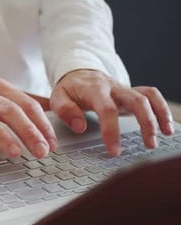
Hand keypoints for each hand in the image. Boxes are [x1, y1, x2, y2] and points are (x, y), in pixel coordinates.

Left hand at [50, 69, 174, 155]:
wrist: (78, 73)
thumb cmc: (69, 89)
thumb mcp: (58, 97)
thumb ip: (65, 111)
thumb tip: (80, 127)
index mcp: (94, 90)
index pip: (107, 109)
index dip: (112, 130)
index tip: (114, 151)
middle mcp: (113, 88)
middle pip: (137, 100)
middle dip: (146, 123)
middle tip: (149, 144)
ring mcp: (125, 90)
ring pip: (149, 97)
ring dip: (159, 115)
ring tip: (164, 135)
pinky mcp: (131, 93)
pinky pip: (152, 97)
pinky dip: (162, 109)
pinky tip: (166, 126)